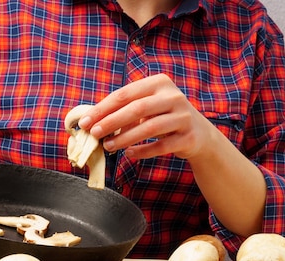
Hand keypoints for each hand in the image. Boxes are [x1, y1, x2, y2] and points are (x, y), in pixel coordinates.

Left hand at [77, 74, 213, 159]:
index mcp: (159, 83)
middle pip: (137, 108)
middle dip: (112, 122)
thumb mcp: (148, 107)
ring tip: (108, 146)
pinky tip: (130, 154)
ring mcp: (183, 116)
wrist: (199, 134)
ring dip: (126, 138)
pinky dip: (144, 151)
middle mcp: (173, 96)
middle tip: (94, 134)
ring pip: (150, 127)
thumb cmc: (163, 118)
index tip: (85, 121)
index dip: (103, 108)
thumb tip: (92, 121)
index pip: (125, 94)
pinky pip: (162, 145)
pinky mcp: (189, 137)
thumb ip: (124, 109)